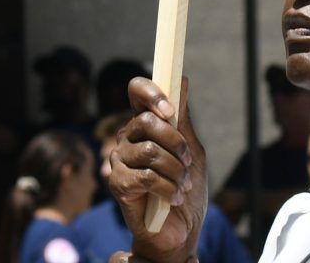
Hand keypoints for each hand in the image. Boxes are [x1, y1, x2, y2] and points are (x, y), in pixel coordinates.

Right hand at [111, 77, 206, 262]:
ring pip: (150, 151)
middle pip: (147, 121)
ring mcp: (119, 159)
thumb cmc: (185, 187)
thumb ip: (183, 119)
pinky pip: (146, 176)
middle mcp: (127, 136)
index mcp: (144, 123)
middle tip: (188, 162)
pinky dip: (168, 188)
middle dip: (176, 143)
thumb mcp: (191, 150)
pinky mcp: (117, 183)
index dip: (151, 93)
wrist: (181, 229)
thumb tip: (183, 79)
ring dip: (176, 170)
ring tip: (182, 185)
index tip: (170, 110)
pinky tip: (173, 198)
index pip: (137, 91)